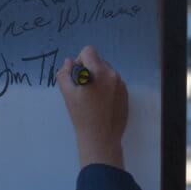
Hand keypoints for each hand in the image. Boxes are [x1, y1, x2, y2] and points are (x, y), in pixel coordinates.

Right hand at [59, 45, 127, 168]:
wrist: (101, 138)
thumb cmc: (82, 117)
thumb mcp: (67, 94)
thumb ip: (65, 74)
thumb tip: (69, 62)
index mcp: (98, 72)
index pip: (89, 51)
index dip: (80, 60)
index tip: (77, 76)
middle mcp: (113, 74)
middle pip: (98, 61)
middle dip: (90, 70)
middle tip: (84, 89)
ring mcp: (121, 84)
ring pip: (107, 72)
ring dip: (99, 79)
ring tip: (93, 98)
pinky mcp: (126, 93)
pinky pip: (114, 82)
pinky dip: (107, 87)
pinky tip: (102, 103)